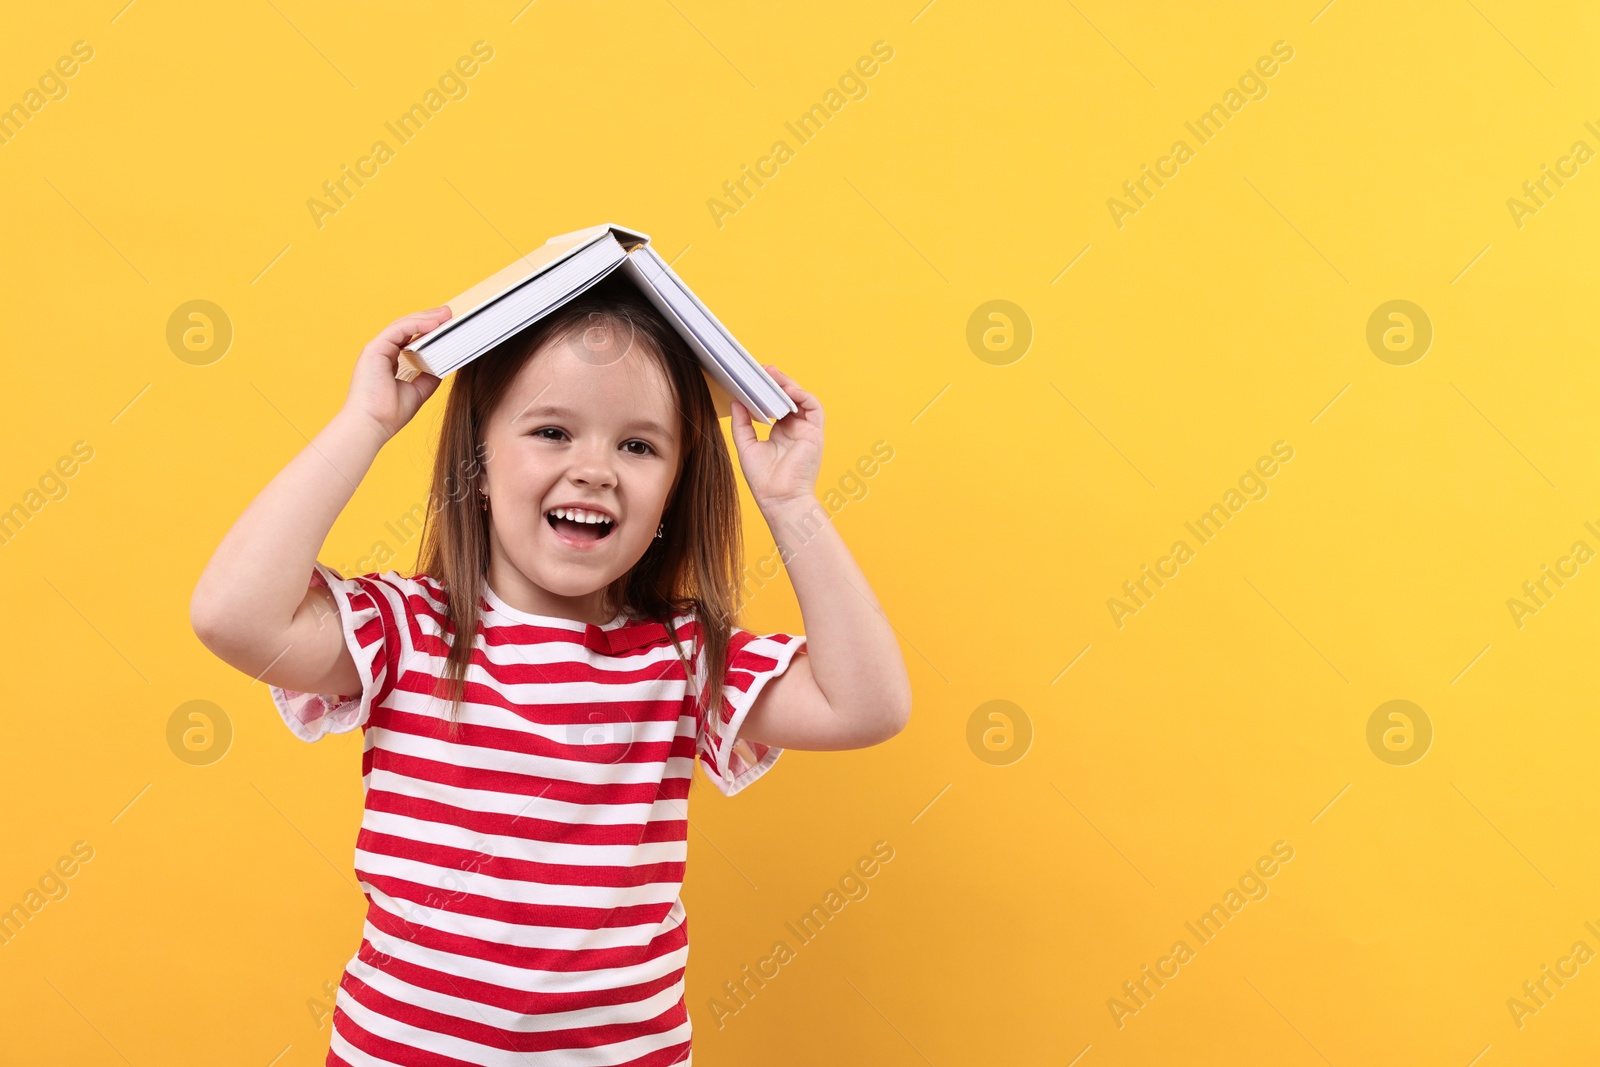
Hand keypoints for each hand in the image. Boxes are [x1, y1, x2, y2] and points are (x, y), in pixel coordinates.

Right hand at [340, 306, 451, 439]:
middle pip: (407, 328)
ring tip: (446, 314)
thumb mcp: (418, 391)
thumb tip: (445, 364)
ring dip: (426, 318)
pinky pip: (398, 330)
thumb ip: (429, 376)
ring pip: (403, 325)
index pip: (410, 339)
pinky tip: (434, 323)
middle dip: (429, 319)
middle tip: (450, 314)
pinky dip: (417, 324)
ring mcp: (376, 350)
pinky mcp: (374, 349)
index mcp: (389, 361)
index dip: (428, 330)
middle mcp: (381, 352)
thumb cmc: (390, 414)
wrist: (373, 425)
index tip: (447, 326)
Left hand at [729, 365, 823, 511]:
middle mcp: (795, 430)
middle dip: (777, 382)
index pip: (776, 404)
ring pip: (801, 399)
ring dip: (788, 384)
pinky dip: (801, 395)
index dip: (767, 391)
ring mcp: (806, 430)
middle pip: (789, 398)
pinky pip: (813, 407)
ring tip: (772, 375)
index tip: (753, 379)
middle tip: (762, 370)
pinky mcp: (815, 433)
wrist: (779, 499)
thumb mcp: (746, 446)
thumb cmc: (764, 481)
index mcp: (781, 433)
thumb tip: (736, 402)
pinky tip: (787, 390)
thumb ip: (741, 423)